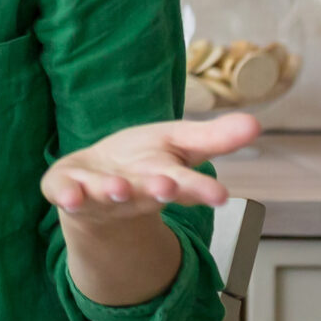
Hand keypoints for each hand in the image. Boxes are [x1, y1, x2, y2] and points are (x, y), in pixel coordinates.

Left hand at [42, 113, 259, 307]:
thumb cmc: (144, 161)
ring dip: (111, 193)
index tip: (220, 195)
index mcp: (166, 180)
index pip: (188, 185)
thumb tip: (256, 124)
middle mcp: (134, 191)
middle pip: (148, 192)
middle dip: (156, 190)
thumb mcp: (182, 144)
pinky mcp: (67, 190)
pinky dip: (65, 195)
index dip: (201, 190)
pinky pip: (64, 194)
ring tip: (117, 188)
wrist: (95, 184)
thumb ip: (215, 137)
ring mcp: (99, 194)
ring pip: (106, 196)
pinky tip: (67, 196)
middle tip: (167, 187)